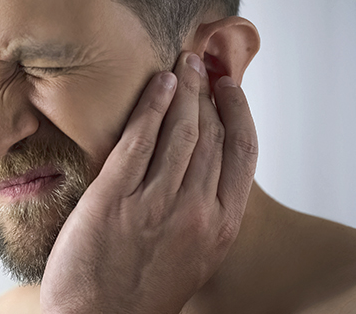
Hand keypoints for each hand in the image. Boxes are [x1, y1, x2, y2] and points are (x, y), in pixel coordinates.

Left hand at [39, 52, 258, 313]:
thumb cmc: (142, 293)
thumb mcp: (192, 258)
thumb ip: (203, 215)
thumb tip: (203, 172)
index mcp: (220, 228)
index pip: (242, 154)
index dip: (238, 113)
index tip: (229, 89)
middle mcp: (195, 212)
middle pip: (211, 135)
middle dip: (207, 92)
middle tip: (200, 65)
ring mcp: (154, 204)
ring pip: (181, 132)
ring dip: (184, 90)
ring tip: (182, 66)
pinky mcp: (113, 198)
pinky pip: (139, 140)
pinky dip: (152, 106)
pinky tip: (158, 85)